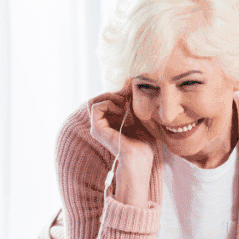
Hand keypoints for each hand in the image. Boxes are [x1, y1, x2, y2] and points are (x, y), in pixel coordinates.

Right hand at [87, 90, 153, 205]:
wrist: (140, 158)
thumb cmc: (143, 141)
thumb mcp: (139, 116)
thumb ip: (131, 101)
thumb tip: (128, 81)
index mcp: (109, 122)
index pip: (107, 99)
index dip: (119, 91)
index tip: (131, 90)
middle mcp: (101, 124)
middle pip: (100, 97)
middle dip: (115, 92)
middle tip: (128, 96)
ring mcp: (96, 126)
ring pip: (96, 100)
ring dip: (111, 96)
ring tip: (124, 103)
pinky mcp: (96, 128)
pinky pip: (96, 106)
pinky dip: (108, 102)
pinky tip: (121, 109)